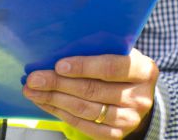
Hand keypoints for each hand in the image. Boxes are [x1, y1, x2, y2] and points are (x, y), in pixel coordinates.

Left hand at [23, 48, 158, 138]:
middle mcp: (140, 97)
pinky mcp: (116, 134)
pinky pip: (83, 125)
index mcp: (144, 70)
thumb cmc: (123, 67)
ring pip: (85, 109)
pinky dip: (61, 113)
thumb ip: (101, 49)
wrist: (139, 96)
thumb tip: (62, 46)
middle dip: (59, 84)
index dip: (84, 66)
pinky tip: (47, 103)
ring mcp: (129, 119)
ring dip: (54, 99)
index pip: (111, 68)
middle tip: (34, 78)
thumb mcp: (121, 53)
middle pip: (93, 90)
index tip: (58, 65)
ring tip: (34, 91)